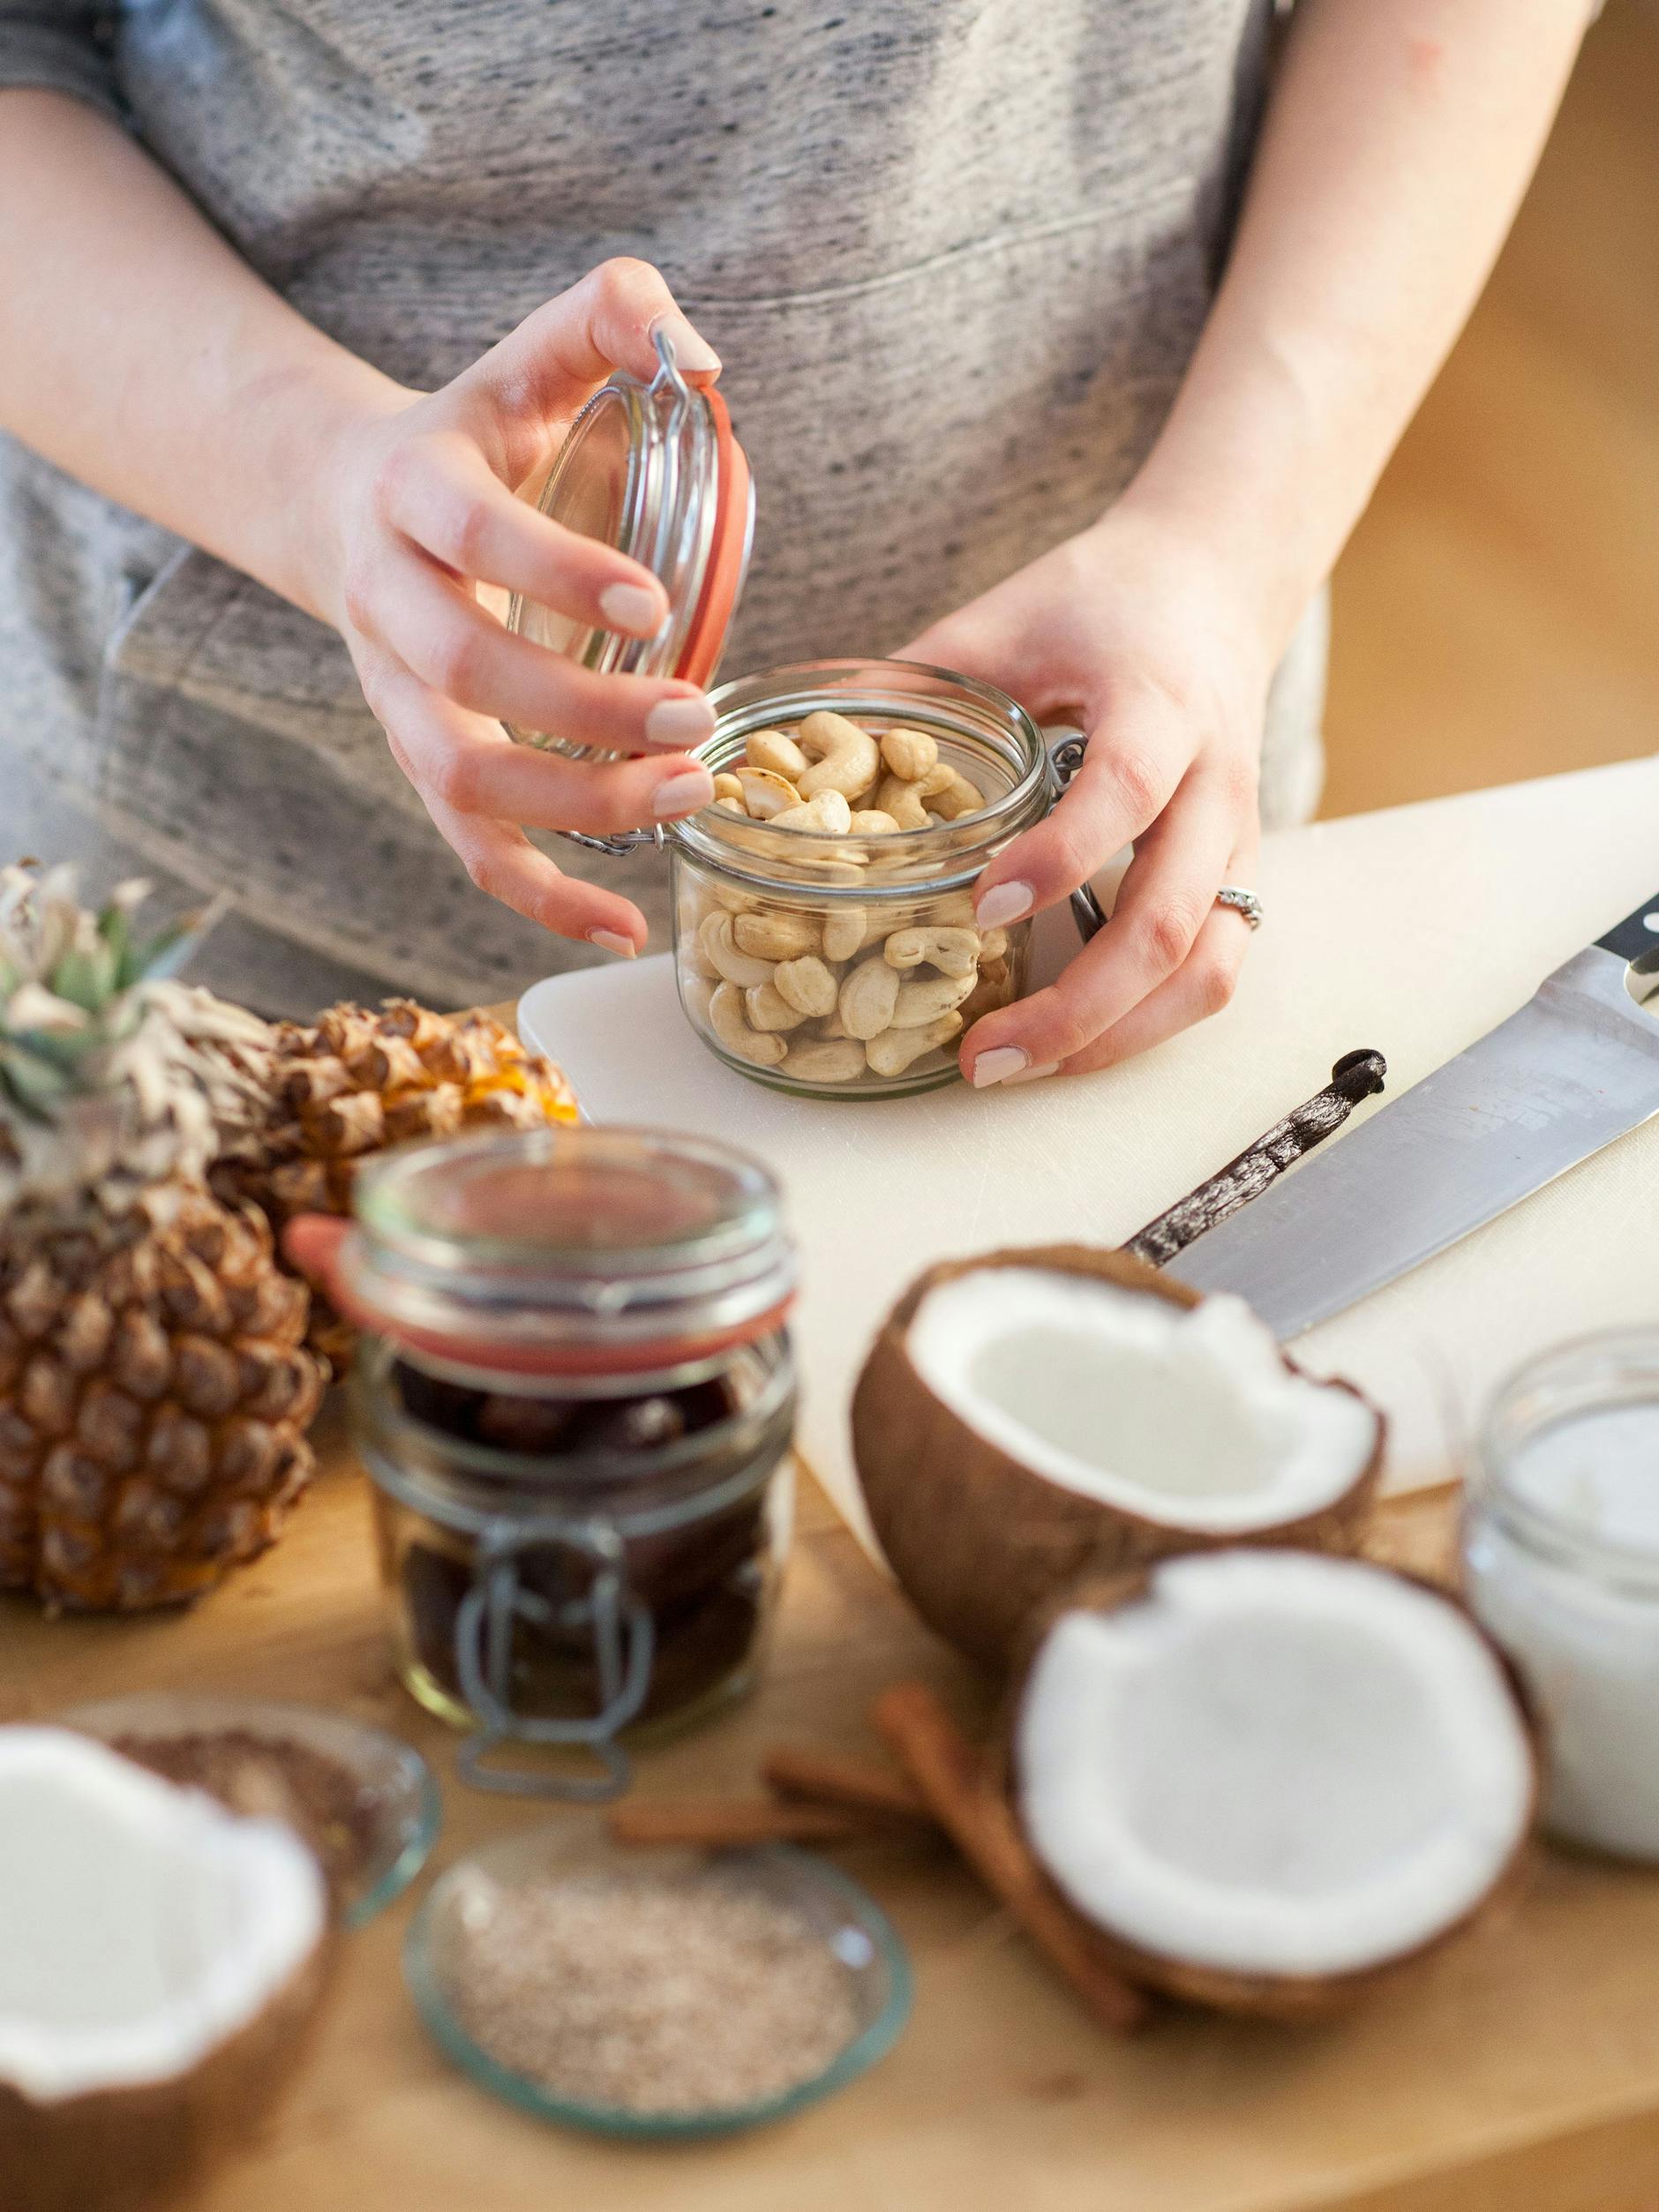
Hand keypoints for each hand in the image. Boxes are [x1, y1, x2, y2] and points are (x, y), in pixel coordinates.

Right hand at [312, 260, 723, 955]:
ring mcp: (399, 698)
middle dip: (584, 712)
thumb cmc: (471, 436)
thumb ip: (607, 315)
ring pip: (463, 779)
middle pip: (466, 677)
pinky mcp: (423, 763)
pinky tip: (625, 927)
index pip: (473, 542)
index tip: (656, 605)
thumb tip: (697, 352)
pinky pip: (469, 851)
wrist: (346, 504)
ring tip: (691, 795)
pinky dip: (543, 899)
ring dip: (576, 808)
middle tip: (697, 716)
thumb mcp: (525, 358)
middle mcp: (388, 604)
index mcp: (413, 495)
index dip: (556, 576)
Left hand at [900, 504, 1276, 1084]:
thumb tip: (806, 743)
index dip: (1059, 856)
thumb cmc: (1103, 602)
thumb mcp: (1006, 619)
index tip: (980, 906)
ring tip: (1017, 1067)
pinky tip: (1070, 1045)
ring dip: (1115, 1037)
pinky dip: (1146, 1024)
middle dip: (1077, 1006)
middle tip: (983, 1055)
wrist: (1216, 585)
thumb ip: (918, 679)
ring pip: (1206, 968)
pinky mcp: (1239, 876)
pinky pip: (1213, 969)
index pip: (1124, 791)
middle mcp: (1214, 783)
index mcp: (1159, 705)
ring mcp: (1238, 840)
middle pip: (1170, 919)